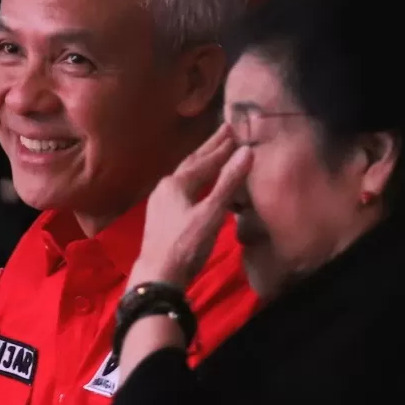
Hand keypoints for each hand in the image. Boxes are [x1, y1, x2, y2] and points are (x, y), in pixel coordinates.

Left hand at [129, 124, 251, 289]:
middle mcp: (166, 186)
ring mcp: (161, 201)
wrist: (158, 275)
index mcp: (177, 183)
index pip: (205, 159)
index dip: (223, 147)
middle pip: (192, 162)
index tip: (236, 130)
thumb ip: (228, 182)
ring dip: (202, 163)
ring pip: (185, 175)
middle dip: (210, 147)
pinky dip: (195, 179)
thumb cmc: (186, 245)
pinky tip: (198, 185)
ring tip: (214, 152)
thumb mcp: (212, 213)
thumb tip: (246, 151)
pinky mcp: (161, 215)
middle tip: (225, 129)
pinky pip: (182, 188)